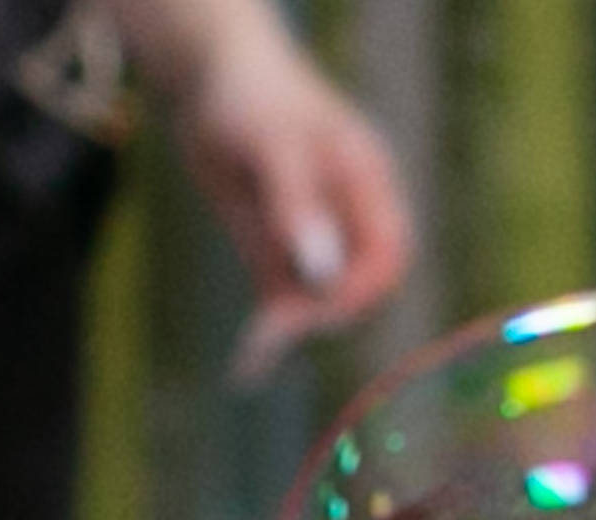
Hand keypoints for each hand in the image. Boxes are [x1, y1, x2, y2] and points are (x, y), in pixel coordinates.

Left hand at [127, 0, 411, 381]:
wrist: (206, 84)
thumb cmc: (250, 97)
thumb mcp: (272, 142)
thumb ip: (296, 203)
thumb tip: (322, 271)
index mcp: (368, 186)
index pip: (388, 255)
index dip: (363, 288)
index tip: (321, 308)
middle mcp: (349, 220)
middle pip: (359, 289)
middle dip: (324, 315)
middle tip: (277, 334)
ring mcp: (316, 243)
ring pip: (318, 304)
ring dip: (292, 330)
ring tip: (256, 350)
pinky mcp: (281, 260)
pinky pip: (284, 306)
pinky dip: (270, 331)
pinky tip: (246, 359)